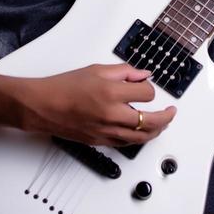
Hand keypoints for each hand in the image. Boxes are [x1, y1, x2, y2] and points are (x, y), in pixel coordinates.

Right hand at [17, 63, 175, 146]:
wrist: (42, 105)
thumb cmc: (63, 87)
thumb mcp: (96, 70)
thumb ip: (124, 72)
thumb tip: (144, 75)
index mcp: (111, 92)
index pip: (146, 93)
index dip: (150, 89)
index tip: (146, 86)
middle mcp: (111, 114)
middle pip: (150, 120)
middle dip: (166, 116)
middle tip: (171, 112)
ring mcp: (106, 130)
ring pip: (141, 137)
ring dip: (156, 130)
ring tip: (162, 124)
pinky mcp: (100, 141)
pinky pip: (126, 144)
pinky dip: (138, 138)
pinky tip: (141, 133)